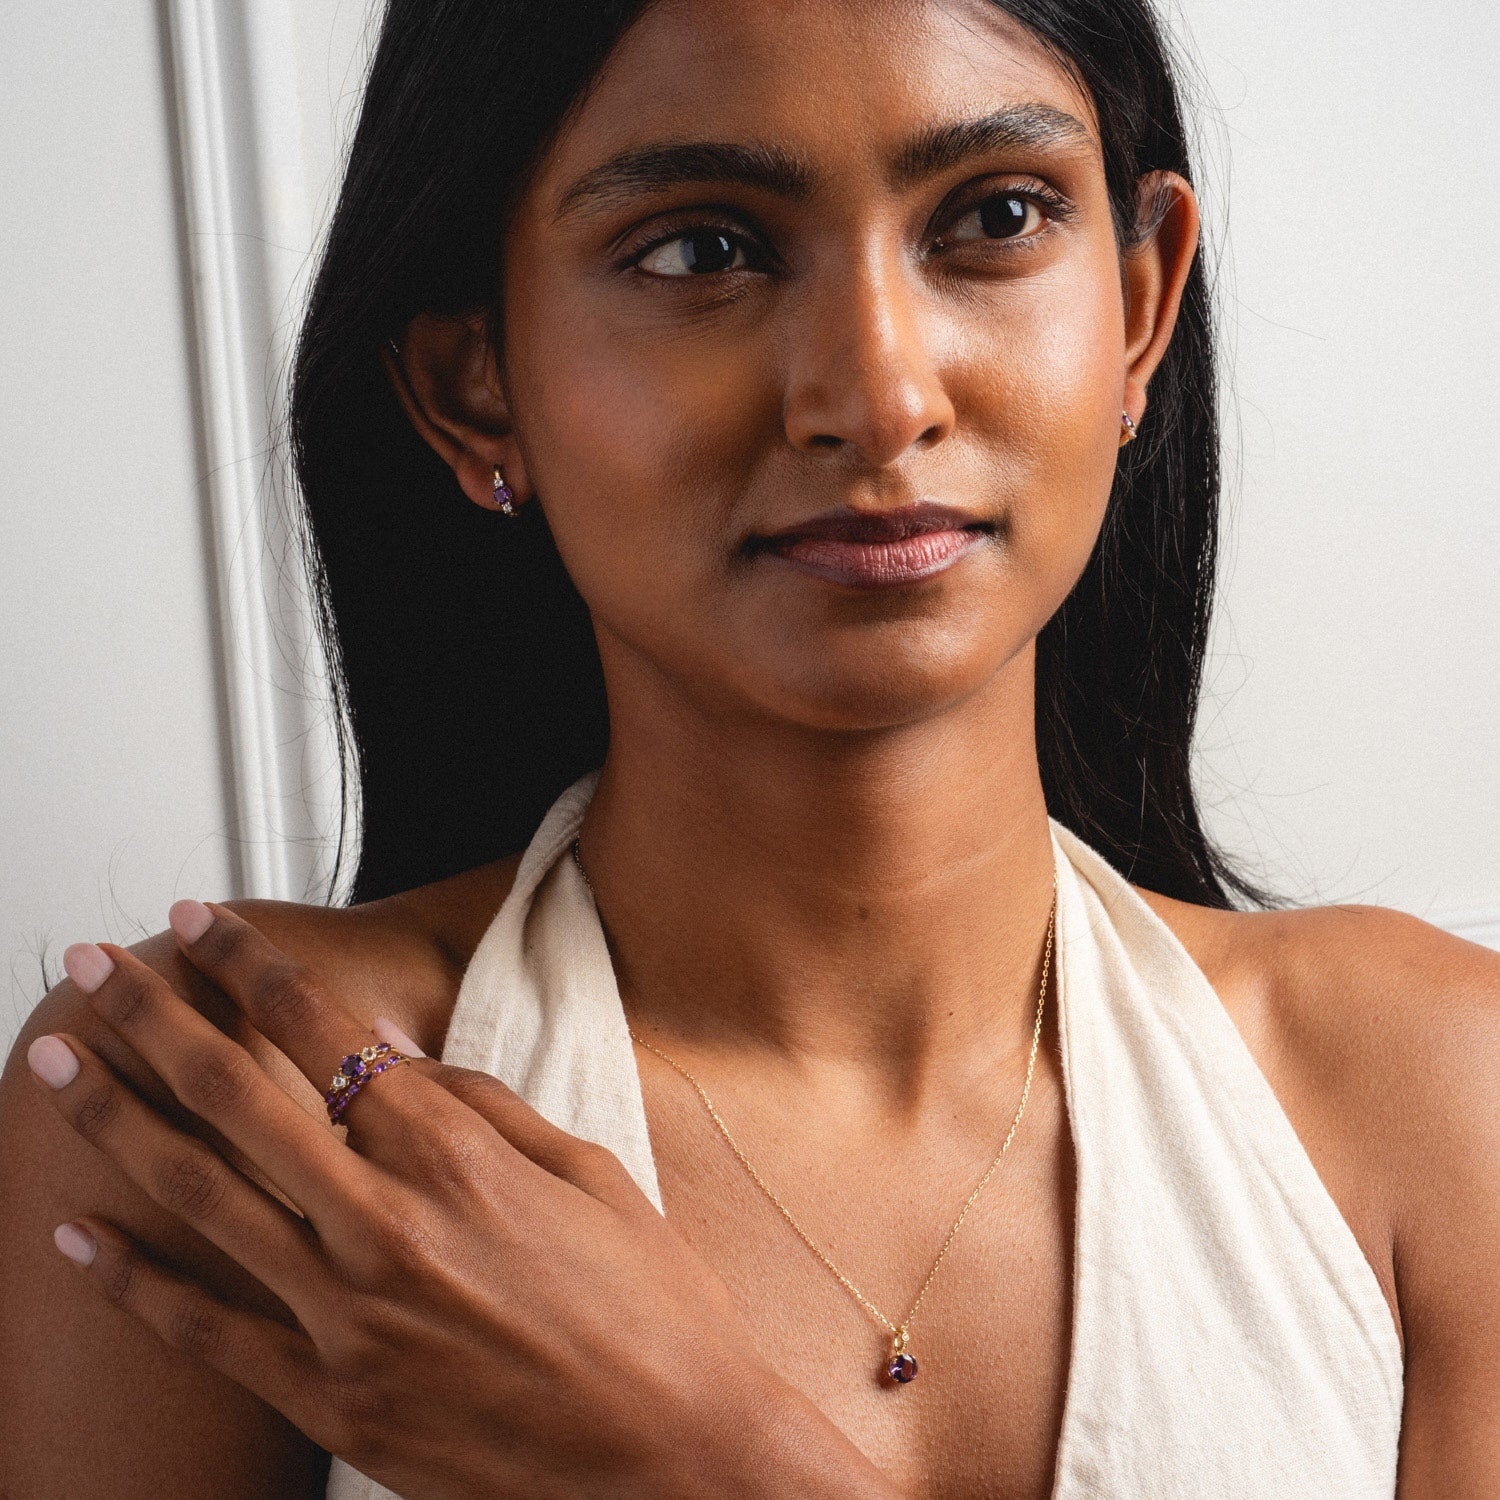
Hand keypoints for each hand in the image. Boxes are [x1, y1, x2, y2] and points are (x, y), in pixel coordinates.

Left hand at [28, 903, 896, 1499]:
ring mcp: (346, 1318)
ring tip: (59, 1067)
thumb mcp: (588, 1171)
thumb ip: (482, 1106)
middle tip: (95, 968)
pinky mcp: (331, 1400)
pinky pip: (206, 1330)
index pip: (326, 1030)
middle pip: (236, 1096)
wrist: (671, 1457)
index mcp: (456, 1158)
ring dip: (115, 1119)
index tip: (208, 926)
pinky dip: (133, 1281)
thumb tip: (400, 1060)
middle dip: (153, 1018)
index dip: (253, 965)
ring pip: (199, 1197)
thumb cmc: (650, 1309)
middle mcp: (385, 1227)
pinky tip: (79, 1236)